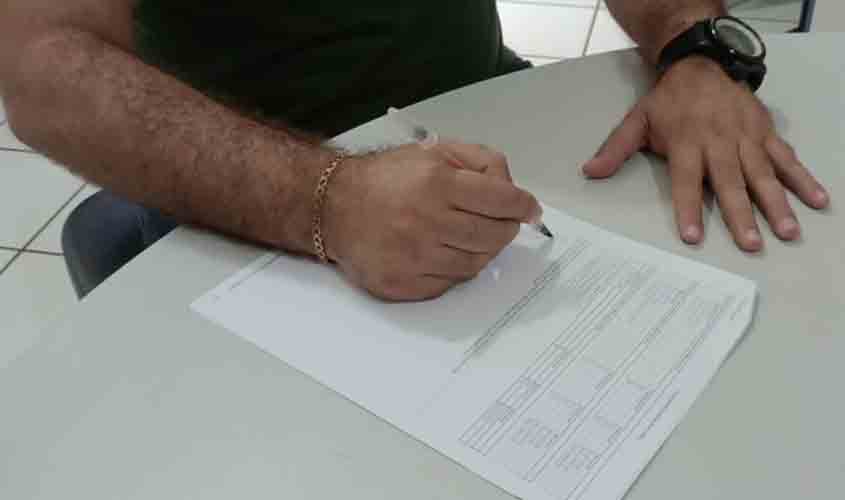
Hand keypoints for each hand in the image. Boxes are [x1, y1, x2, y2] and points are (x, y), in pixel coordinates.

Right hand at [323, 142, 542, 300]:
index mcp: (436, 183)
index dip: (523, 205)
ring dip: (481, 249)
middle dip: (506, 228)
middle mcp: (426, 221)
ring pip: (477, 263)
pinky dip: (455, 268)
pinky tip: (443, 251)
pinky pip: (451, 283)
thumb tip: (514, 189)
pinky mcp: (404, 283)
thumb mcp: (433, 152)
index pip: (502, 200)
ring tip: (465, 234)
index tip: (528, 208)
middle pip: (495, 236)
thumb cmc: (385, 179)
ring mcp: (414, 257)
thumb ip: (480, 161)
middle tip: (500, 222)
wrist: (332, 207)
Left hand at [583, 56, 829, 250]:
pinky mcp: (765, 132)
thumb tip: (589, 172)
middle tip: (752, 244)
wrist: (700, 64)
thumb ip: (615, 149)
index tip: (693, 236)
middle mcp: (718, 142)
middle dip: (741, 214)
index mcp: (686, 142)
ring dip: (777, 203)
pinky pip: (786, 158)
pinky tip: (816, 200)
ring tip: (787, 231)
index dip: (689, 208)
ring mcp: (745, 138)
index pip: (686, 181)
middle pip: (730, 182)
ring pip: (763, 173)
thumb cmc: (668, 100)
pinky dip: (803, 178)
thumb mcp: (636, 121)